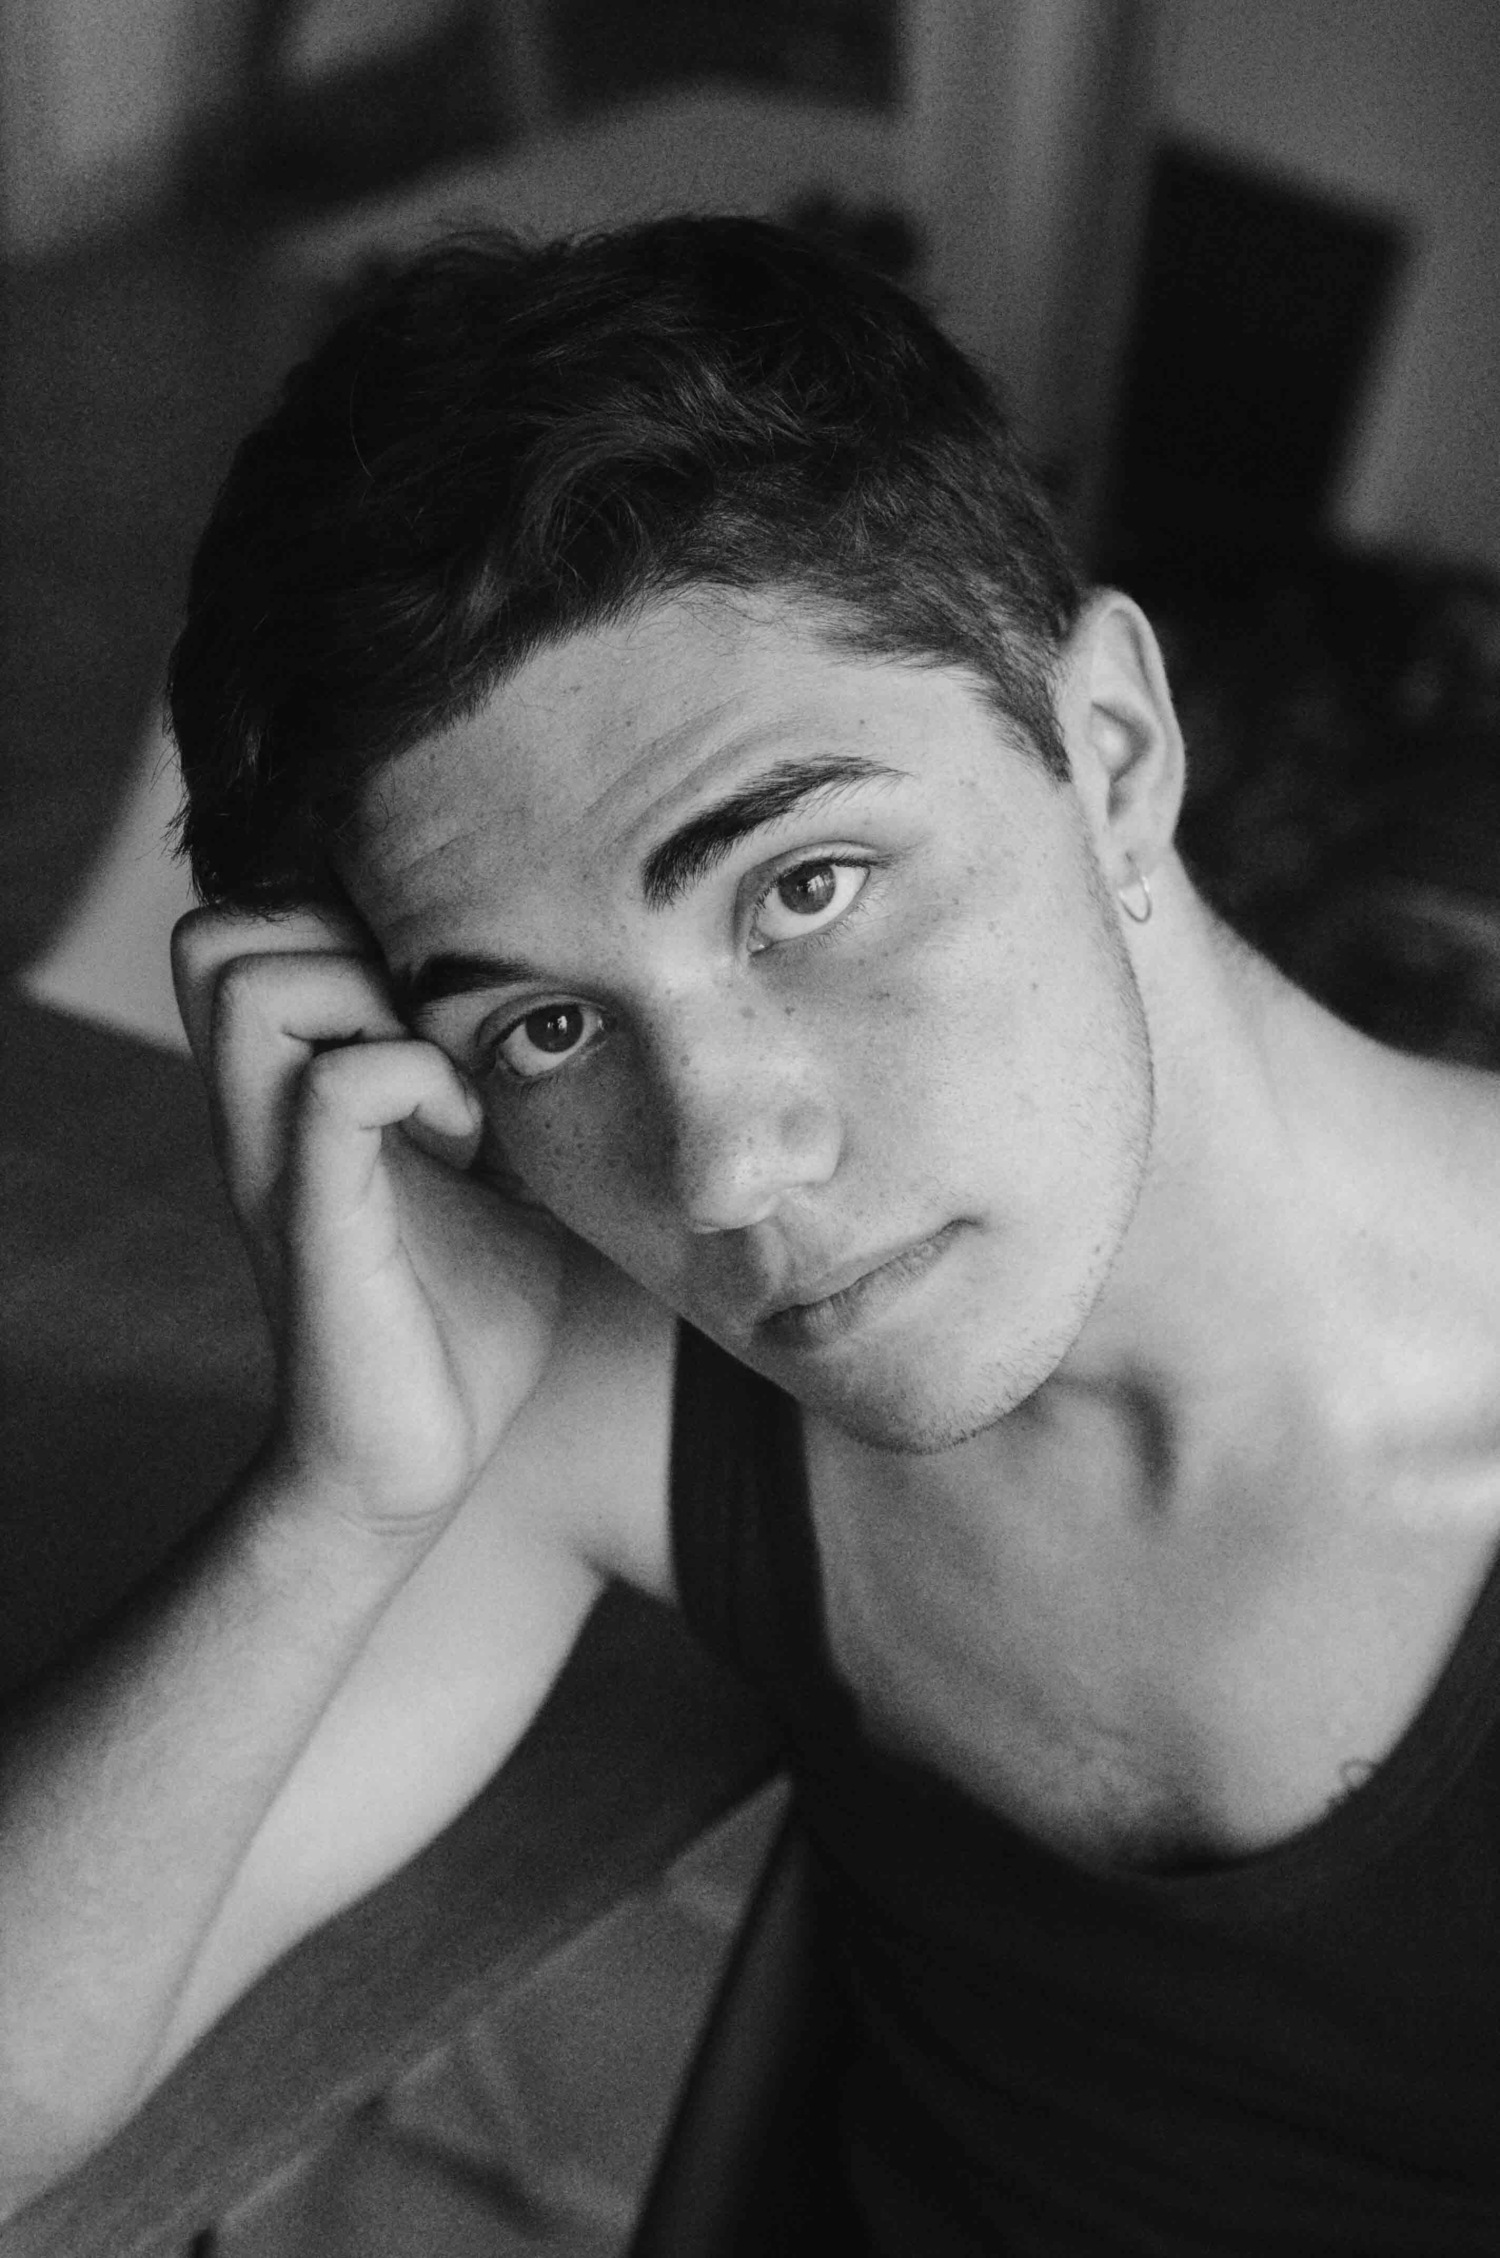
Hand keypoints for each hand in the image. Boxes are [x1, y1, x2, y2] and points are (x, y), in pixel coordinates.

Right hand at [173, 902, 563, 1535]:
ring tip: (448, 1078)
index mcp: (294, 1090)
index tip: (442, 997)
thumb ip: (509, 1083)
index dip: (342, 918)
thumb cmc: (463, 1319)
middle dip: (336, 939)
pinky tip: (463, 1137)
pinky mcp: (317, 1220)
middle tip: (430, 1023)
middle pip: (220, 933)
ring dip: (366, 999)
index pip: (251, 921)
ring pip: (247, 981)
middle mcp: (262, 1111)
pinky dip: (411, 1080)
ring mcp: (277, 1160)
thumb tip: (611, 1007)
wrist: (415, 1461)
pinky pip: (333, 1090)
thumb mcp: (503, 1171)